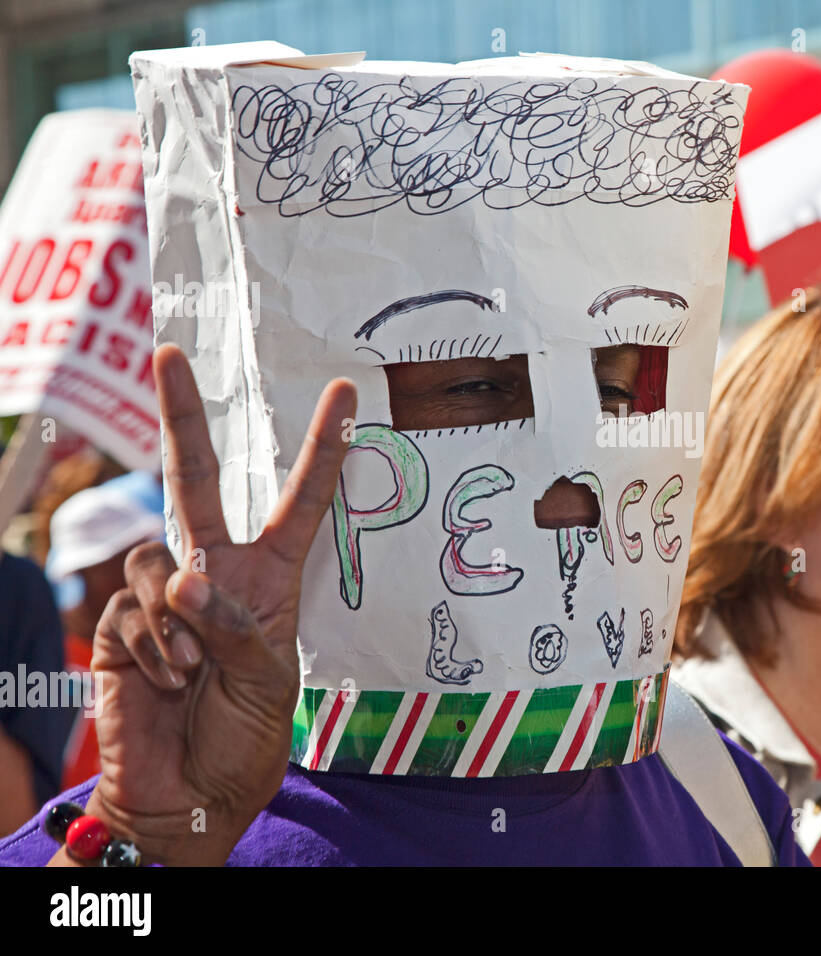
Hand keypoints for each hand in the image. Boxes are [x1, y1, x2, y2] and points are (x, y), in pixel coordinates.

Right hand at [53, 345, 355, 865]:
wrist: (185, 792)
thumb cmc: (245, 737)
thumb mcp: (268, 682)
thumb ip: (233, 624)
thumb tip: (182, 579)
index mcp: (271, 580)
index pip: (301, 501)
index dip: (324, 448)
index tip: (344, 393)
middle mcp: (217, 573)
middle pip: (198, 480)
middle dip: (181, 417)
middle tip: (169, 354)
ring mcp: (165, 594)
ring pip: (157, 559)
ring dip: (175, 622)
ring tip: (191, 671)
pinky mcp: (122, 622)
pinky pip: (131, 609)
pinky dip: (149, 649)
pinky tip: (162, 682)